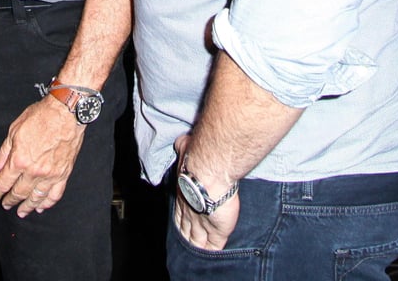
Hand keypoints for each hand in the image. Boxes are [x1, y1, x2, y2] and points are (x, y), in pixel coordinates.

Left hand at [0, 96, 85, 217]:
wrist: (65, 113)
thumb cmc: (40, 116)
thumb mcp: (15, 129)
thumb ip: (4, 151)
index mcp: (19, 159)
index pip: (3, 183)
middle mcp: (34, 171)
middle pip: (18, 193)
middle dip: (9, 201)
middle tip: (5, 205)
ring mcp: (50, 175)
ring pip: (36, 198)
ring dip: (27, 207)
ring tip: (21, 212)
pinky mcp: (63, 174)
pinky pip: (54, 195)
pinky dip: (47, 203)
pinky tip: (42, 207)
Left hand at [171, 134, 239, 250]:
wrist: (210, 169)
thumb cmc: (197, 157)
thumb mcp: (185, 147)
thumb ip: (183, 146)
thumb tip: (181, 141)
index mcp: (182, 193)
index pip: (179, 211)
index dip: (180, 219)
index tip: (179, 224)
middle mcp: (190, 210)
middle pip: (187, 228)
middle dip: (187, 234)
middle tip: (187, 241)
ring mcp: (203, 222)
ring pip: (198, 239)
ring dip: (197, 245)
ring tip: (197, 251)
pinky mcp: (218, 231)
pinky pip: (214, 246)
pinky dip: (211, 251)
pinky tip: (212, 255)